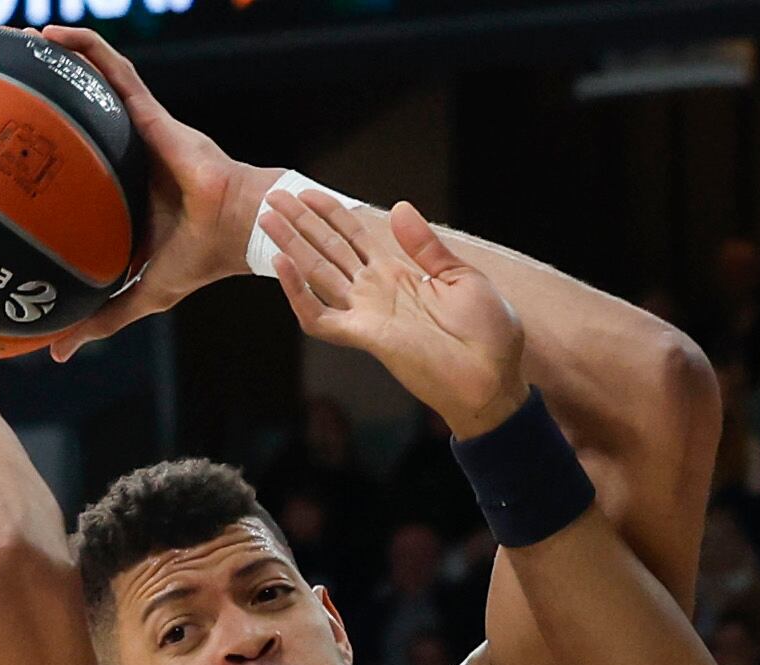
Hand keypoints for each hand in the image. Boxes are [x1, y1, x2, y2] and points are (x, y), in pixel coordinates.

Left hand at [38, 27, 280, 361]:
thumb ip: (100, 320)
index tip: (4, 148)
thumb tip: (57, 353)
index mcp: (124, 190)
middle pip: (83, 112)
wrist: (236, 230)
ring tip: (22, 40)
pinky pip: (114, 69)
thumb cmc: (199, 260)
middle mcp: (128, 153)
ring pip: (95, 81)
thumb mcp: (138, 295)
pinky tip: (51, 37)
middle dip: (48, 91)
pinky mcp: (150, 112)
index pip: (83, 164)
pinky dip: (86, 48)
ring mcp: (139, 128)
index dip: (48, 152)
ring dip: (61, 55)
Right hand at [266, 192, 527, 436]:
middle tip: (272, 196)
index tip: (308, 192)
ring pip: (316, 274)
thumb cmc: (488, 335)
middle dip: (300, 223)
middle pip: (328, 249)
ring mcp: (366, 313)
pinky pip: (320, 316)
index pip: (355, 237)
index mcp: (398, 275)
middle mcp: (376, 291)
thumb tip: (400, 207)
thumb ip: (426, 246)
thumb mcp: (463, 277)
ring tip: (265, 218)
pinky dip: (298, 293)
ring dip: (290, 246)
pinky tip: (283, 265)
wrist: (493, 378)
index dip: (331, 213)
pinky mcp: (364, 336)